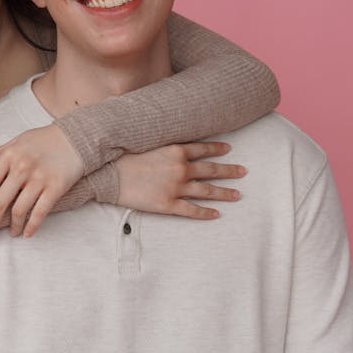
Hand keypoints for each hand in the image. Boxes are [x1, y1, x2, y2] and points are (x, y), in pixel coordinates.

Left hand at [0, 124, 84, 238]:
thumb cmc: (43, 140)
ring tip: (11, 234)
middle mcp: (22, 167)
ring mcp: (39, 178)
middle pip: (0, 202)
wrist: (75, 137)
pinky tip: (27, 233)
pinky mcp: (56, 187)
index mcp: (9, 156)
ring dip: (13, 226)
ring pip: (19, 210)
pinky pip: (40, 212)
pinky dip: (32, 226)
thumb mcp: (16, 142)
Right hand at [115, 141, 244, 219]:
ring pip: (206, 191)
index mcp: (175, 150)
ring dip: (224, 193)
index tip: (229, 150)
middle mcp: (180, 168)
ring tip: (238, 195)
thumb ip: (160, 141)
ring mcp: (176, 187)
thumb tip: (168, 138)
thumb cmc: (122, 157)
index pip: (203, 149)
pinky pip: (192, 210)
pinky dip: (205, 213)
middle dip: (229, 171)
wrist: (109, 175)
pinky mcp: (168, 204)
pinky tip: (216, 214)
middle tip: (243, 172)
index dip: (217, 149)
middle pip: (211, 170)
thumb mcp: (144, 141)